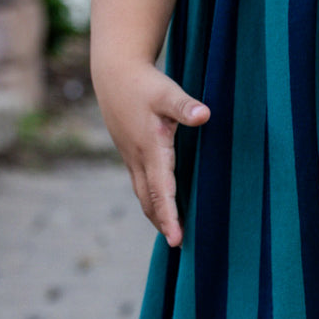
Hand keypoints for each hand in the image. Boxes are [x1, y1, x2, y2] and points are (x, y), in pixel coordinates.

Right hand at [95, 56, 208, 246]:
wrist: (114, 74)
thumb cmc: (144, 83)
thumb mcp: (167, 92)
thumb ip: (185, 106)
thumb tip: (205, 115)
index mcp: (151, 149)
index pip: (161, 191)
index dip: (169, 216)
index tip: (176, 239)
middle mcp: (139, 158)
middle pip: (149, 200)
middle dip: (163, 222)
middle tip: (178, 244)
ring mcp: (132, 157)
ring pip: (143, 193)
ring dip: (155, 213)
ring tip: (171, 232)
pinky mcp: (131, 152)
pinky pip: (141, 183)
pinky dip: (151, 198)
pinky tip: (161, 202)